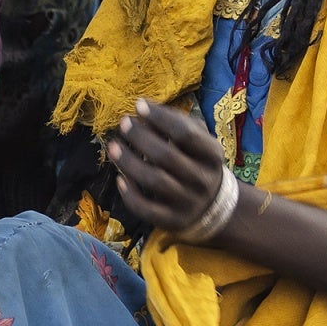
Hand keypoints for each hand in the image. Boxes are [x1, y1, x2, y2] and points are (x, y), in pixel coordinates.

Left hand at [108, 101, 236, 237]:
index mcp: (212, 155)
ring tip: (113, 147)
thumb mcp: (199, 141)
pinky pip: (146, 208)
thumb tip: (143, 107)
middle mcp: (202, 179)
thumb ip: (176, 123)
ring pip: (154, 181)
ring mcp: (187, 202)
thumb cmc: (197, 162)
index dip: (160, 117)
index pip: (185, 134)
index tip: (139, 105)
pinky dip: (130, 194)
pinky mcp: (172, 220)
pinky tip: (119, 179)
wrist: (213, 205)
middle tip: (124, 124)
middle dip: (140, 137)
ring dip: (129, 162)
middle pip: (166, 156)